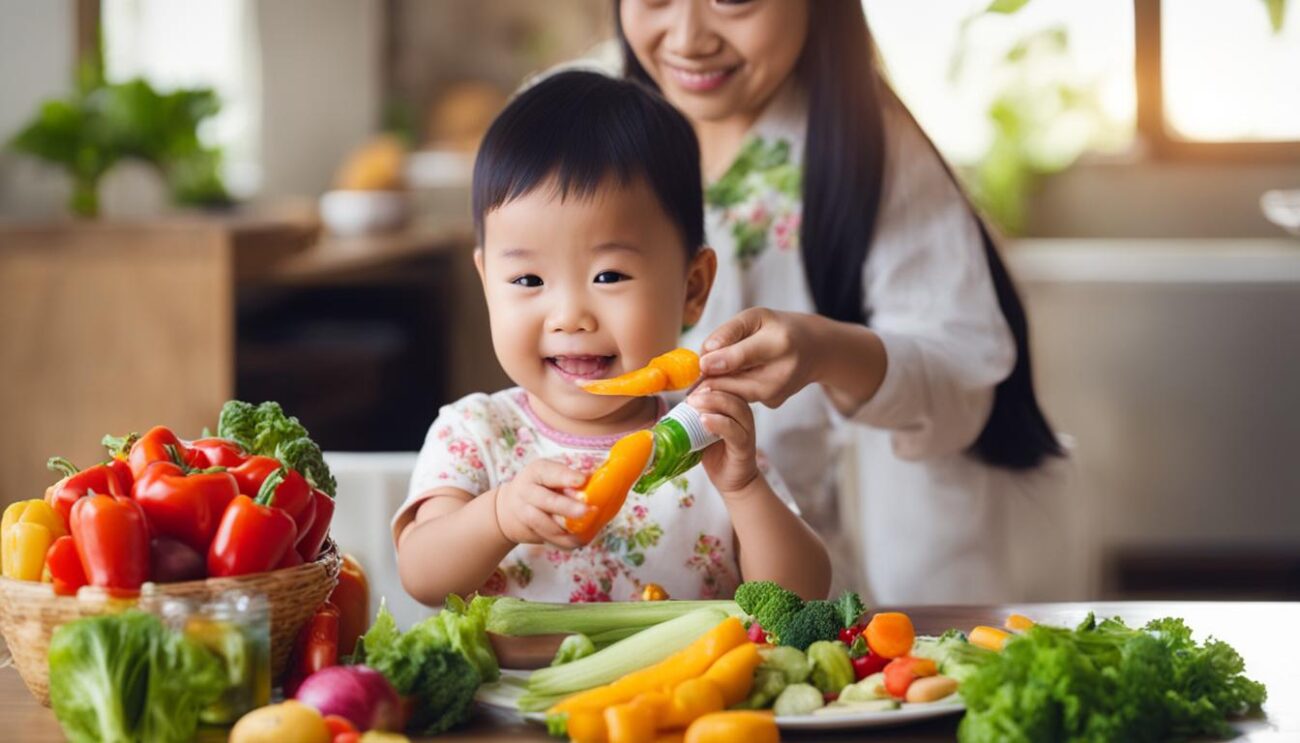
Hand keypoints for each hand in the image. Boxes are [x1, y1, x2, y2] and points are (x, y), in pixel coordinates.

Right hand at [494, 459, 588, 548]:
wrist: (509, 509)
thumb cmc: (540, 487)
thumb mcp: (550, 475)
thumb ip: (570, 479)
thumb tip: (598, 484)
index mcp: (536, 472)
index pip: (550, 472)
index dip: (566, 476)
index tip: (582, 480)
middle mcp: (527, 491)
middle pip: (547, 500)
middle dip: (567, 507)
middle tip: (586, 510)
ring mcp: (525, 513)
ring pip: (545, 525)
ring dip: (567, 530)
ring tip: (586, 531)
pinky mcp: (529, 532)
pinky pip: (549, 540)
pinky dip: (566, 542)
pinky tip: (580, 539)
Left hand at [688, 386, 759, 495]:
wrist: (730, 480)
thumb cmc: (715, 453)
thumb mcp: (701, 429)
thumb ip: (693, 416)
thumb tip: (671, 406)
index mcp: (734, 406)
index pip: (724, 385)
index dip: (707, 381)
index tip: (689, 387)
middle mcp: (743, 413)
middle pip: (730, 392)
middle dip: (708, 390)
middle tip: (690, 396)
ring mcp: (746, 429)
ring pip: (734, 407)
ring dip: (712, 402)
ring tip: (694, 404)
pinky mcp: (745, 445)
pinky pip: (733, 430)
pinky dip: (718, 423)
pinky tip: (704, 421)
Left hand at [698, 308, 821, 407]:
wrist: (814, 349)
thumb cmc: (778, 328)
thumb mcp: (755, 317)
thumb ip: (729, 332)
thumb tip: (706, 353)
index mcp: (779, 343)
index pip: (741, 357)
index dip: (716, 362)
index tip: (699, 365)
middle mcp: (781, 372)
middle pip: (734, 383)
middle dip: (711, 381)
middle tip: (694, 378)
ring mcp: (779, 391)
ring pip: (735, 394)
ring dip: (718, 386)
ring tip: (707, 376)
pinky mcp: (774, 402)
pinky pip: (743, 398)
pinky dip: (731, 389)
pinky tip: (730, 379)